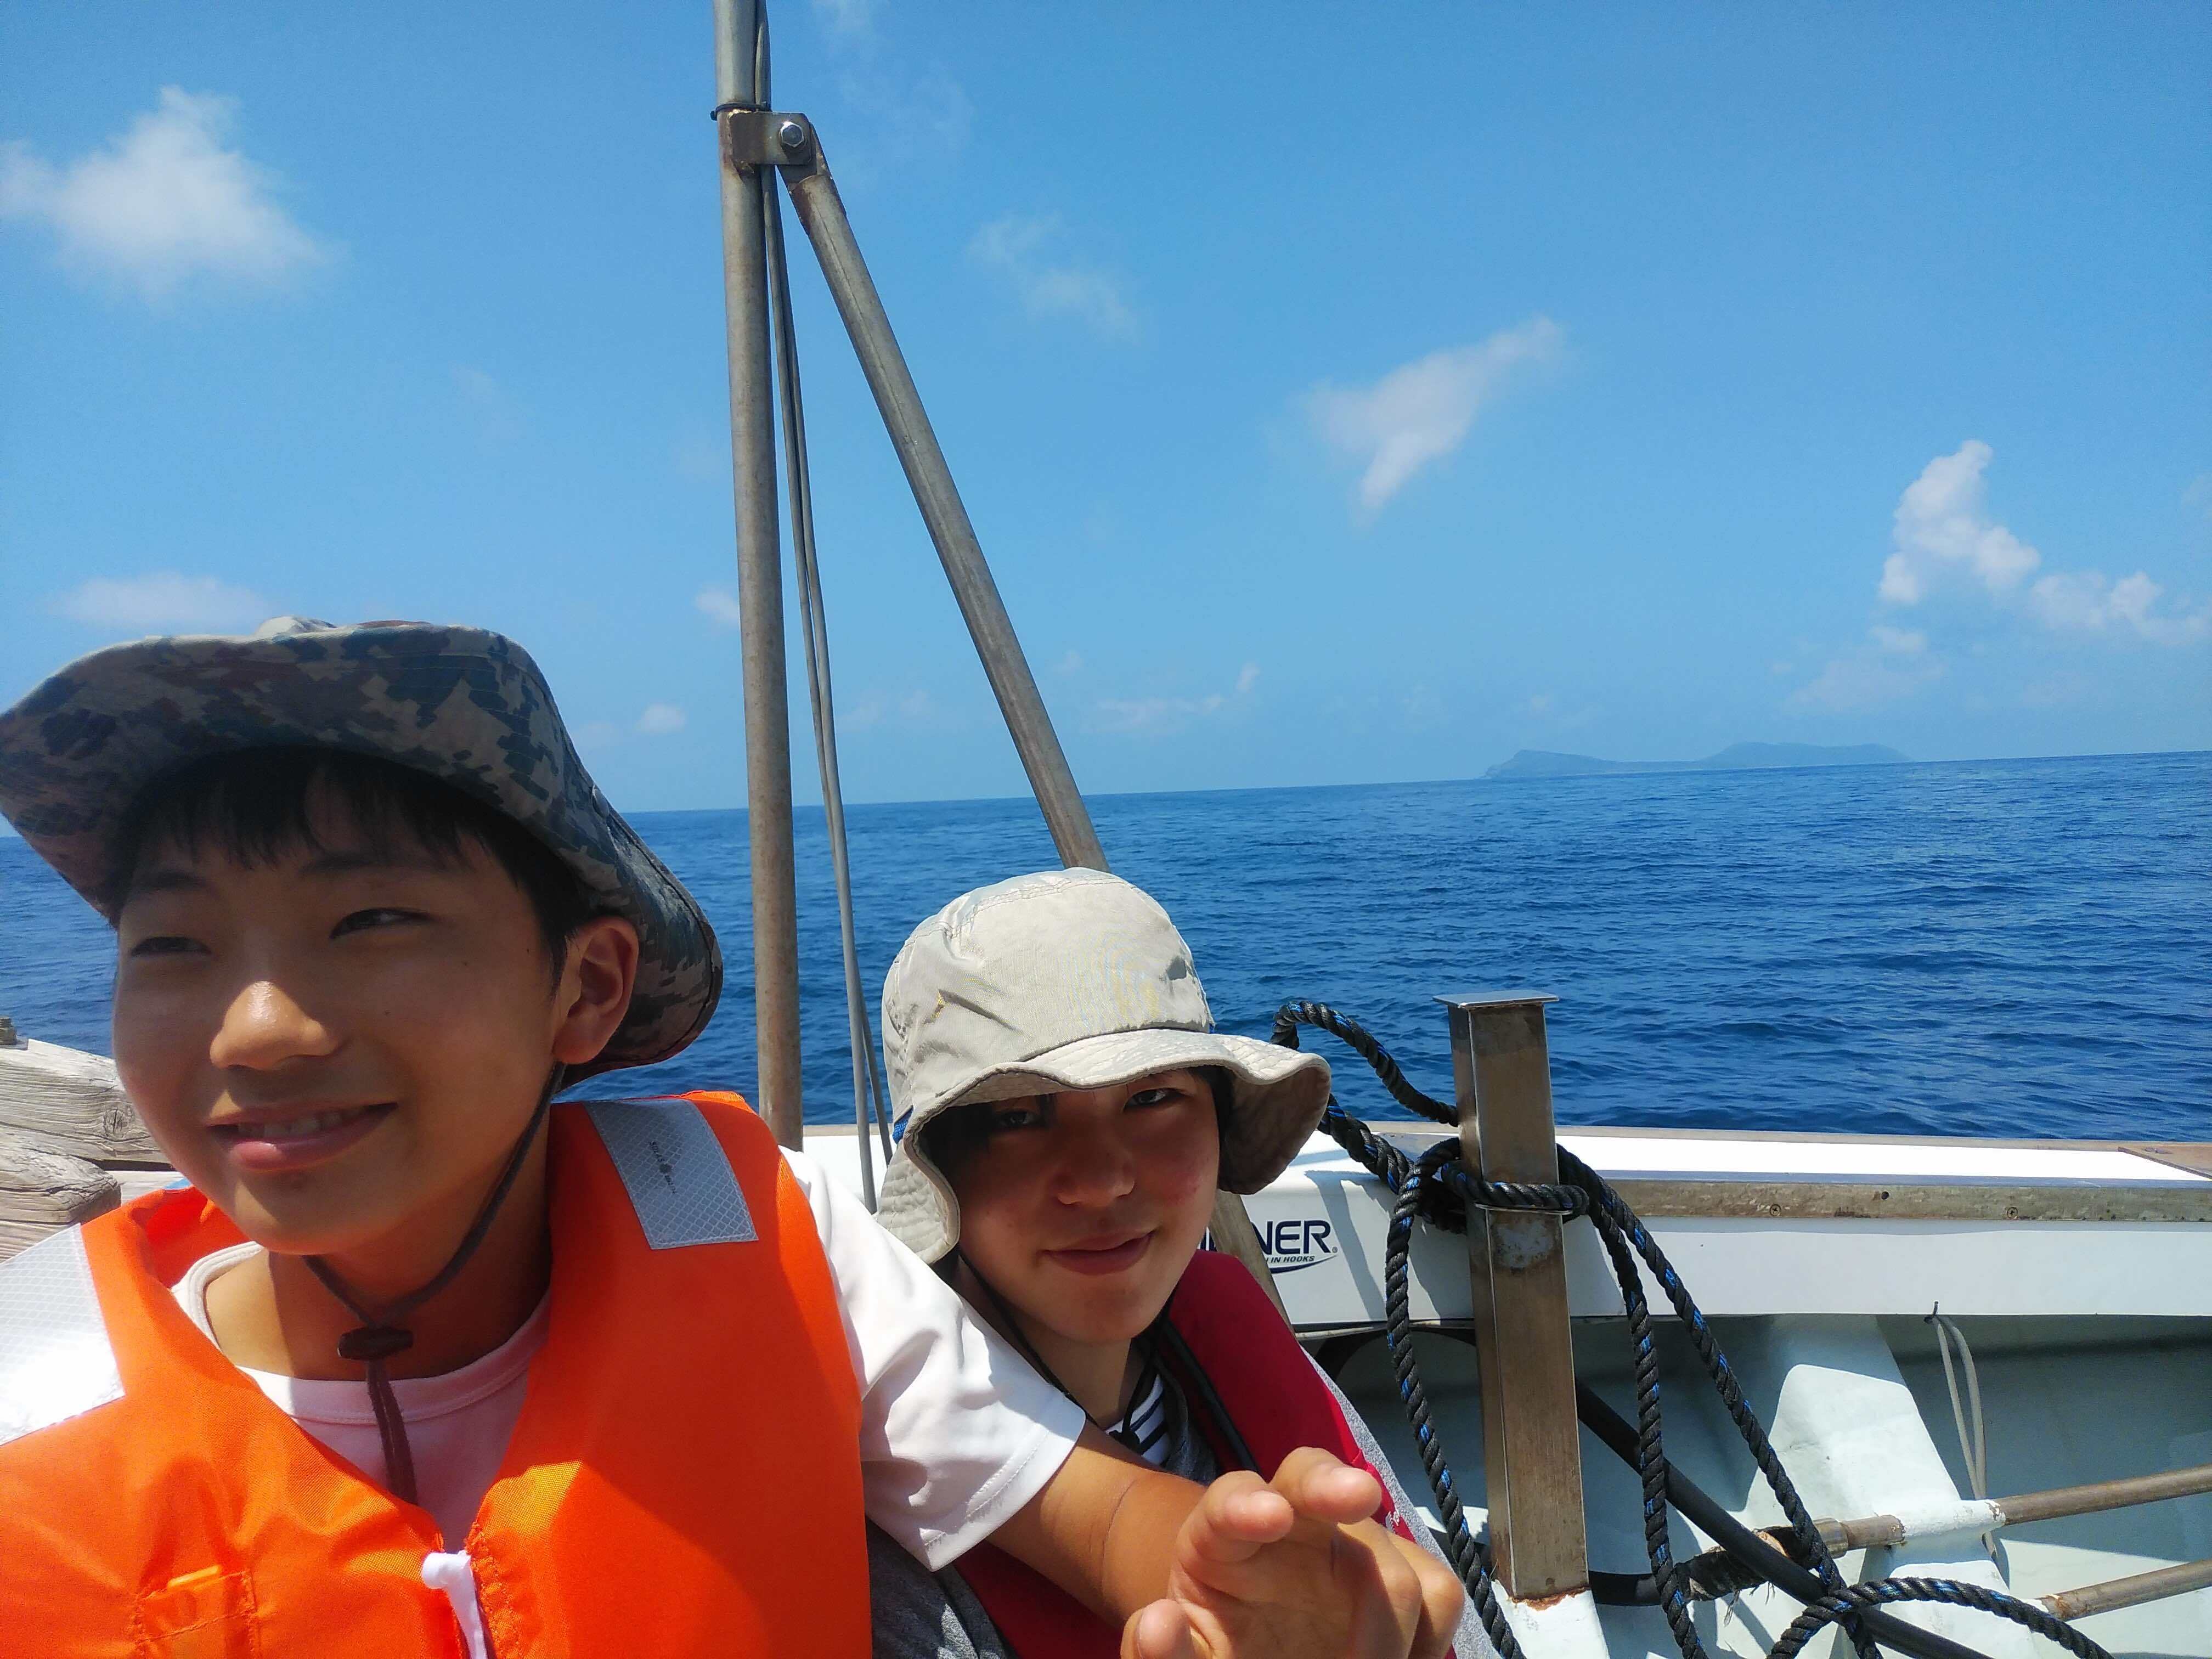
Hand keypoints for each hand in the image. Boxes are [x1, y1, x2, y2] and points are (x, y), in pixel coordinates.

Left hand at [1121, 1448, 1463, 1658]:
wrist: (1261, 1650)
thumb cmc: (1216, 1647)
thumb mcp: (1184, 1654)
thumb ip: (1161, 1649)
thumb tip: (1158, 1623)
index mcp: (1222, 1539)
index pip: (1227, 1500)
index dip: (1245, 1502)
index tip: (1268, 1514)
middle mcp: (1291, 1523)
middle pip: (1310, 1476)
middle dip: (1333, 1483)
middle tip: (1358, 1494)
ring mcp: (1352, 1543)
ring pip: (1391, 1550)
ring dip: (1395, 1615)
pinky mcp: (1401, 1575)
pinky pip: (1437, 1593)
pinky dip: (1427, 1640)